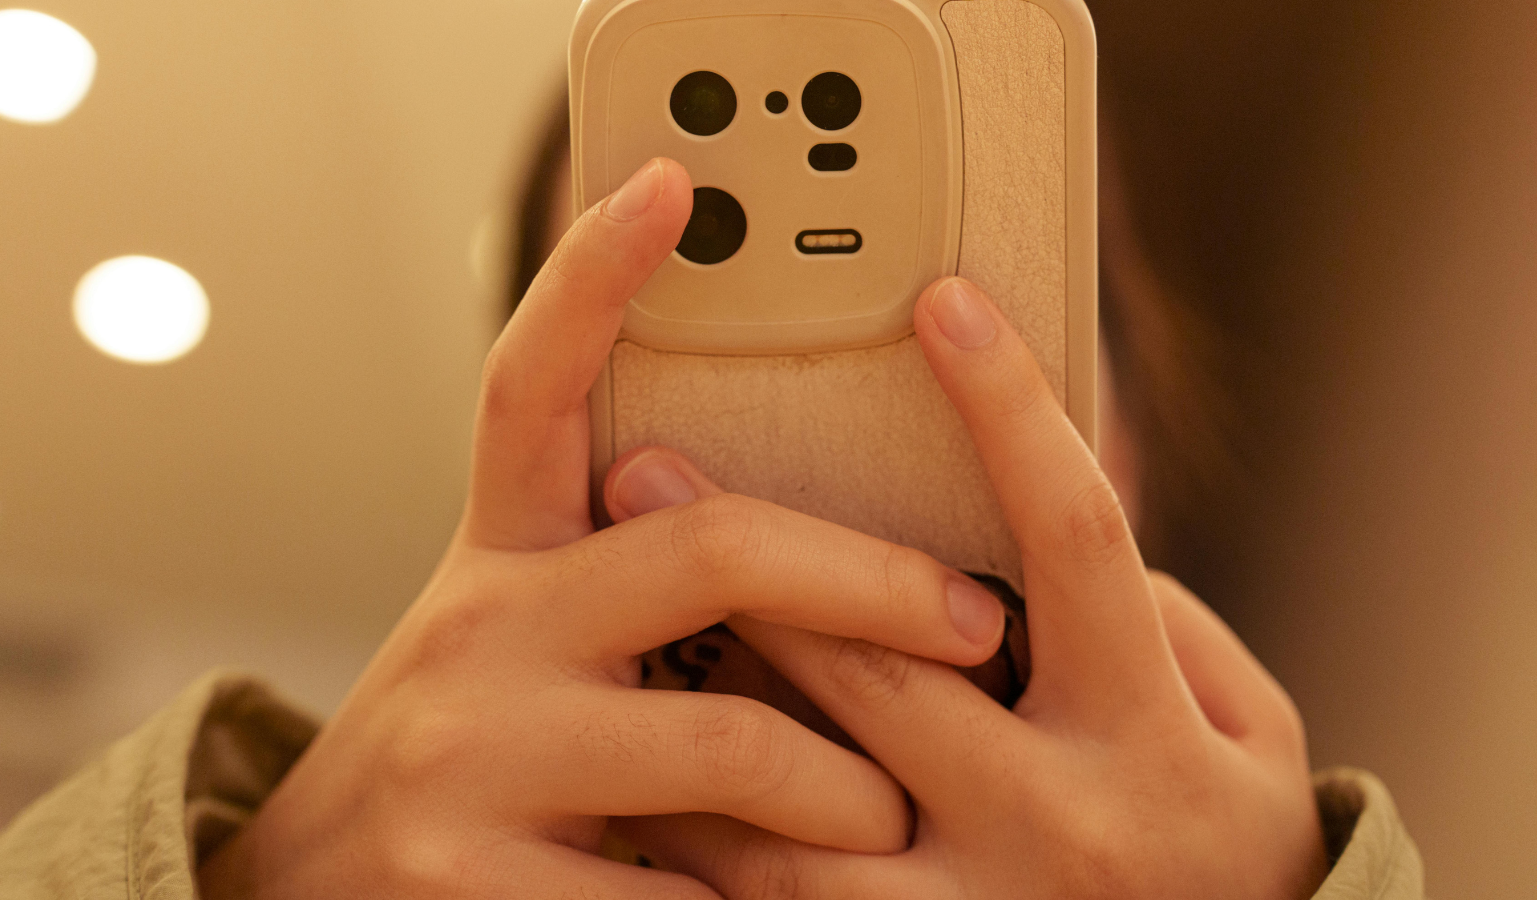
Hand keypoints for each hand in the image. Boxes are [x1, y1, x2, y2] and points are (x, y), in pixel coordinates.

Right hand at [196, 161, 1010, 899]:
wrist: (306, 895)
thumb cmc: (476, 753)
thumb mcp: (526, 643)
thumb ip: (628, 589)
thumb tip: (819, 570)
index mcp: (496, 556)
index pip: (530, 387)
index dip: (591, 276)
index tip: (672, 187)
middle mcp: (478, 629)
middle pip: (708, 548)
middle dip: (871, 583)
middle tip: (976, 620)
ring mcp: (472, 755)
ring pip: (731, 742)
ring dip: (848, 788)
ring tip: (889, 818)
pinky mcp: (474, 882)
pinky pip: (686, 893)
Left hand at [607, 277, 1329, 899]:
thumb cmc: (1233, 846)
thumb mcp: (1247, 729)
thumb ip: (1156, 621)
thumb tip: (1028, 525)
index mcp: (1149, 732)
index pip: (1077, 540)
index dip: (1011, 414)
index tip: (942, 307)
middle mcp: (1062, 823)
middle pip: (887, 672)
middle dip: (759, 565)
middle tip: (645, 473)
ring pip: (802, 818)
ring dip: (702, 720)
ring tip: (620, 647)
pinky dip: (713, 854)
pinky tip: (655, 798)